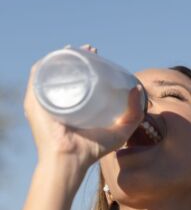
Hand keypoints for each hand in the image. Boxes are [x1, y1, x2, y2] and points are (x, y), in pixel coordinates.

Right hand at [24, 44, 144, 169]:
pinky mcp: (34, 101)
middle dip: (75, 56)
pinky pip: (36, 77)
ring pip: (50, 71)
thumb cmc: (93, 149)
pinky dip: (44, 64)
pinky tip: (57, 56)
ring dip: (61, 56)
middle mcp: (59, 101)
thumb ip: (134, 113)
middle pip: (65, 72)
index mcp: (76, 106)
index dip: (89, 64)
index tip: (98, 55)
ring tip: (75, 49)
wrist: (70, 160)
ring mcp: (45, 100)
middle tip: (89, 50)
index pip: (80, 79)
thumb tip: (137, 88)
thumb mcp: (121, 130)